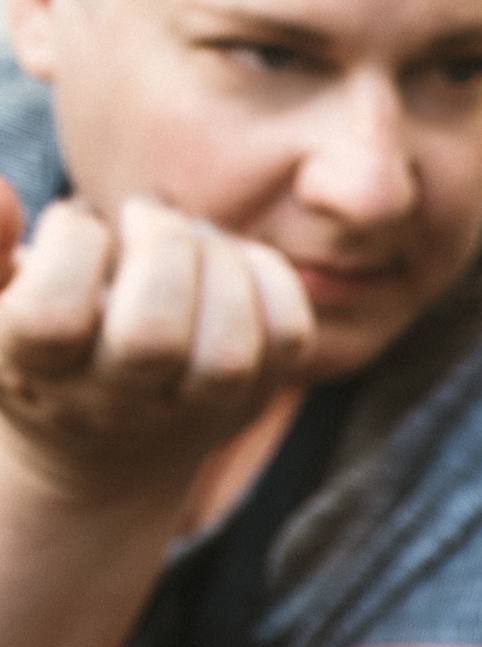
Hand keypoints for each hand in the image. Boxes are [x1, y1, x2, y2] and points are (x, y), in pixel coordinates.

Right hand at [0, 192, 314, 500]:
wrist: (98, 453)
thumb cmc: (38, 348)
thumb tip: (0, 192)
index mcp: (32, 370)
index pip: (52, 317)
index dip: (72, 246)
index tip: (78, 218)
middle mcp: (112, 404)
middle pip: (153, 337)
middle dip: (161, 247)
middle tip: (147, 212)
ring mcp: (189, 410)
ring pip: (228, 350)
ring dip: (220, 264)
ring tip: (192, 235)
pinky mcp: (253, 399)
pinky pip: (288, 339)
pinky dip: (272, 279)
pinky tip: (232, 259)